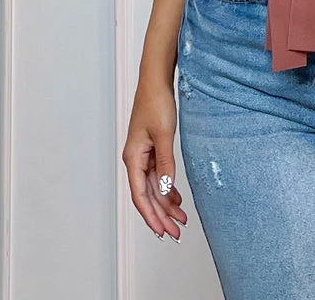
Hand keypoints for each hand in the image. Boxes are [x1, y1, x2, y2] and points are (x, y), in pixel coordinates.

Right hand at [122, 79, 187, 240]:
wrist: (156, 81)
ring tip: (181, 220)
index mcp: (133, 158)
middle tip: (176, 233)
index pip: (140, 196)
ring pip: (154, 188)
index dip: (151, 216)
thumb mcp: (164, 135)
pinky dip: (167, 189)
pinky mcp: (152, 149)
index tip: (162, 232)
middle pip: (147, 196)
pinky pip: (158, 176)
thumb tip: (166, 189)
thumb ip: (165, 163)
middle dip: (161, 216)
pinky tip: (177, 198)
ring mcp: (143, 155)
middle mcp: (135, 160)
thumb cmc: (156, 103)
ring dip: (166, 204)